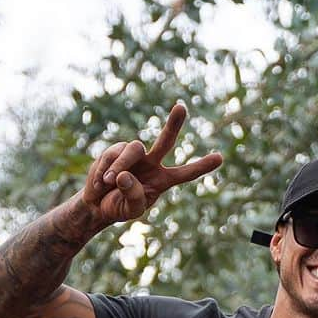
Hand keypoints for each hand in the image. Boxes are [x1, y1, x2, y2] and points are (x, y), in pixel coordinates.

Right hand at [81, 104, 222, 224]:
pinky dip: (104, 169)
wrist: (97, 204)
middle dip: (173, 124)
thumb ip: (133, 196)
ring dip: (120, 165)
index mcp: (163, 180)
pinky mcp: (116, 150)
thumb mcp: (131, 210)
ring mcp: (134, 155)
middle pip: (165, 141)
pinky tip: (100, 182)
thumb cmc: (119, 208)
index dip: (201, 166)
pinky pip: (112, 154)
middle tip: (181, 107)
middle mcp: (152, 164)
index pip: (185, 173)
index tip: (220, 157)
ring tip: (108, 182)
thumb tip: (125, 175)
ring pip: (133, 149)